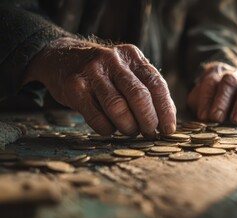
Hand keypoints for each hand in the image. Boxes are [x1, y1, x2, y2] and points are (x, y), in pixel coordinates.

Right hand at [24, 38, 175, 137]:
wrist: (60, 57)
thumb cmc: (103, 72)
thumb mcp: (126, 70)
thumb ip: (146, 89)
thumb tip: (167, 119)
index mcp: (132, 56)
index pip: (156, 84)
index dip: (165, 110)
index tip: (169, 129)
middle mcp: (113, 60)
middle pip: (139, 96)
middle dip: (148, 120)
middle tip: (150, 134)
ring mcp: (93, 72)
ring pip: (118, 108)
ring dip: (128, 127)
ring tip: (131, 131)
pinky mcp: (75, 88)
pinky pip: (97, 117)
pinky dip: (108, 129)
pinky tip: (110, 128)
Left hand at [187, 62, 236, 124]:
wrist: (227, 93)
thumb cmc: (211, 99)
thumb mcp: (200, 101)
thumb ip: (201, 106)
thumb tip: (205, 116)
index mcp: (215, 74)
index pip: (210, 83)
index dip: (207, 100)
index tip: (205, 116)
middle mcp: (233, 74)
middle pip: (230, 81)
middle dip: (223, 100)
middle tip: (218, 118)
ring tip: (236, 121)